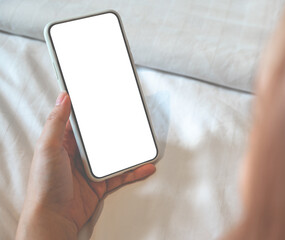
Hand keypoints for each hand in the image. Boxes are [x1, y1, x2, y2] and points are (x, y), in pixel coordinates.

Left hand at [16, 92, 155, 238]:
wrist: (54, 218)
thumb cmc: (45, 185)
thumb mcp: (48, 148)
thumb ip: (56, 123)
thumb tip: (62, 97)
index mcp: (63, 143)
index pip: (80, 123)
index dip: (91, 111)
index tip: (104, 101)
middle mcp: (77, 155)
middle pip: (100, 138)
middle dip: (115, 130)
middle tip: (130, 119)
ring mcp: (90, 170)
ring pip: (113, 156)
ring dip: (128, 150)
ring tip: (141, 141)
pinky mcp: (99, 185)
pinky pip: (120, 175)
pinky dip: (133, 172)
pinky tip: (144, 167)